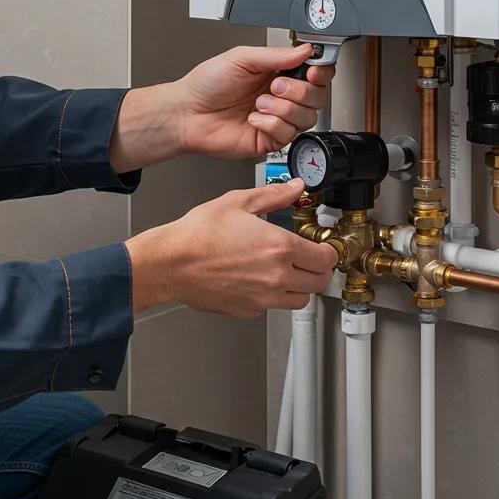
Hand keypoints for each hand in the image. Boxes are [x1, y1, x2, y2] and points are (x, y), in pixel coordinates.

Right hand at [125, 179, 337, 316]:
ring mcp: (262, 298)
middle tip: (310, 257)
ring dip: (301, 285)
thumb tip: (295, 187)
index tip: (323, 246)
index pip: (325, 258)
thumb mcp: (240, 202)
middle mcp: (276, 276)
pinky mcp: (247, 310)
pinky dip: (276, 296)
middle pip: (319, 282)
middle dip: (319, 269)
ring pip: (300, 299)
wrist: (171, 262)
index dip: (328, 251)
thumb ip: (274, 195)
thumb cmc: (199, 233)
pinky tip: (262, 278)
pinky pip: (274, 307)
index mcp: (280, 248)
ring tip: (288, 269)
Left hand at [174, 44, 334, 159]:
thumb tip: (306, 50)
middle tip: (275, 85)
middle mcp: (283, 95)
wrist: (188, 113)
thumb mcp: (242, 58)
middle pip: (318, 96)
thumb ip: (277, 54)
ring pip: (308, 117)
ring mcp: (278, 118)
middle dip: (300, 90)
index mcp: (279, 71)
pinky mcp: (271, 139)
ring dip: (283, 108)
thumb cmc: (207, 84)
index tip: (312, 71)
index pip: (316, 71)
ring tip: (260, 103)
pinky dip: (271, 124)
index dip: (321, 72)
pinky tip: (253, 119)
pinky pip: (288, 134)